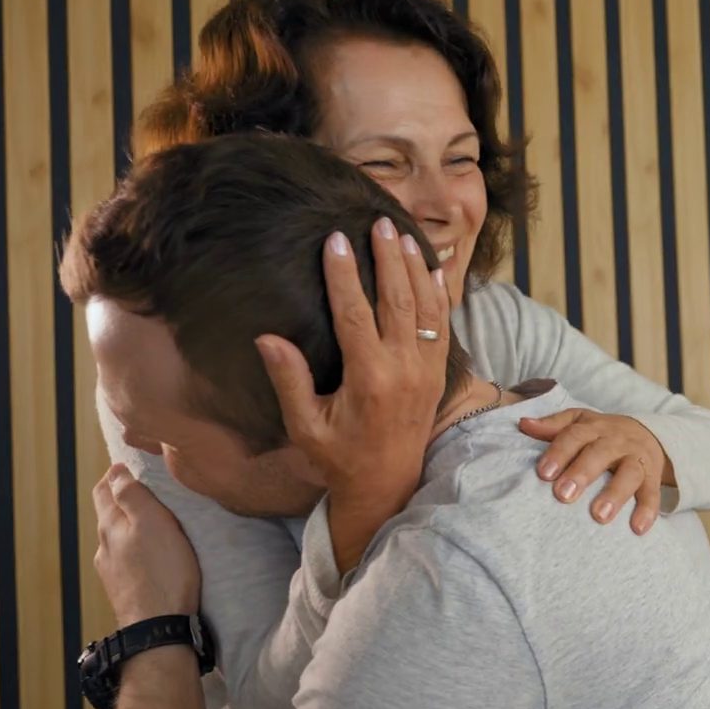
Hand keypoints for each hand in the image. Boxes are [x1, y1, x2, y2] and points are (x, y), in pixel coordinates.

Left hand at [92, 464, 201, 626]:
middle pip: (110, 514)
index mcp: (109, 526)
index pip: (103, 490)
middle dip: (125, 500)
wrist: (159, 628)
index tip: (132, 466)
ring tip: (156, 524)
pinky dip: (139, 552)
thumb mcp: (152, 523)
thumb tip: (115, 471)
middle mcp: (104, 548)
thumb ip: (132, 495)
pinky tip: (155, 558)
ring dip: (133, 528)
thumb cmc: (162, 574)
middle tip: (149, 490)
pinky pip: (129, 562)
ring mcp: (112, 571)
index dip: (115, 474)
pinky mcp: (126, 590)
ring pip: (119, 540)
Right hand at [257, 220, 449, 571]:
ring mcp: (426, 372)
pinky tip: (433, 269)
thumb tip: (267, 338)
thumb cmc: (339, 457)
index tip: (335, 240)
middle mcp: (404, 371)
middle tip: (376, 222)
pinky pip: (443, 327)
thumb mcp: (304, 425)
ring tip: (401, 234)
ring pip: (426, 309)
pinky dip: (439, 295)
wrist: (387, 486)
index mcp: (369, 380)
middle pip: (398, 301)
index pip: (355, 314)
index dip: (345, 275)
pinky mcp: (438, 375)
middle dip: (387, 258)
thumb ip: (289, 381)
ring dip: (414, 269)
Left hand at [519, 410, 672, 534]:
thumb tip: (523, 425)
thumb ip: (553, 426)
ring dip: (615, 494)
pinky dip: (648, 510)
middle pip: (600, 454)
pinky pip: (653, 493)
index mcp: (594, 427)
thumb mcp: (580, 422)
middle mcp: (617, 441)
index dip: (559, 453)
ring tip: (600, 517)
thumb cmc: (603, 433)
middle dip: (582, 474)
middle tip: (564, 495)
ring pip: (629, 473)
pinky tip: (638, 528)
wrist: (648, 433)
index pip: (575, 436)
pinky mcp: (653, 477)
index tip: (543, 473)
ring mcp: (637, 458)